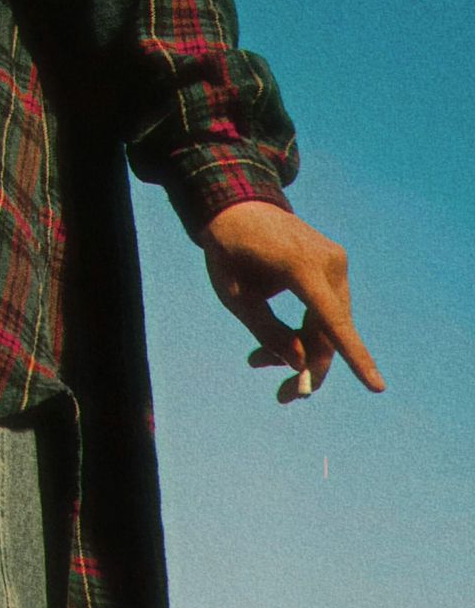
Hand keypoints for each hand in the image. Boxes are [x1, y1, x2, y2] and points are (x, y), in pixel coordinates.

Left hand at [200, 202, 384, 402]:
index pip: (332, 322)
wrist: (240, 209)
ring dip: (301, 353)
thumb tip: (301, 364)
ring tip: (256, 362)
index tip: (376, 387)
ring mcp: (336, 263)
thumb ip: (269, 333)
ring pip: (330, 326)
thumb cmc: (230, 255)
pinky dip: (304, 333)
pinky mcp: (333, 268)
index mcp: (301, 267)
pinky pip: (326, 312)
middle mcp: (329, 263)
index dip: (354, 357)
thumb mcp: (237, 300)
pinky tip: (270, 349)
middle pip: (331, 334)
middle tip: (282, 398)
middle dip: (308, 369)